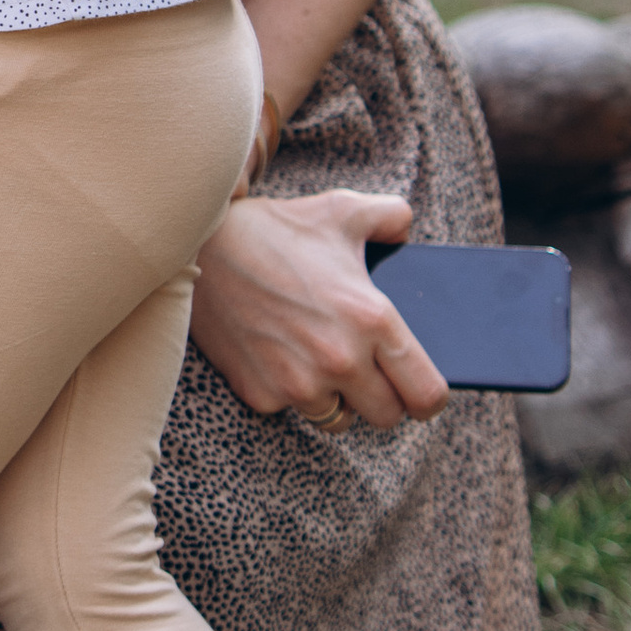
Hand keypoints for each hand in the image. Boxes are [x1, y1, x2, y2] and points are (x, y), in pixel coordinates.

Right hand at [188, 189, 450, 429]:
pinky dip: (290, 391)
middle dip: (383, 398)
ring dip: (337, 398)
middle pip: (388, 417)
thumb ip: (392, 217)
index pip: (426, 395)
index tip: (421, 393)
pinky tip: (280, 354)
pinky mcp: (260, 393)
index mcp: (373, 321)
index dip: (428, 397)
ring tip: (322, 360)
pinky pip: (292, 410)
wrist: (201, 246)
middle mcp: (340, 360)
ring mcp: (298, 383)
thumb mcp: (343, 210)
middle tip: (370, 372)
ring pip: (340, 420)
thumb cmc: (279, 229)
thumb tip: (407, 230)